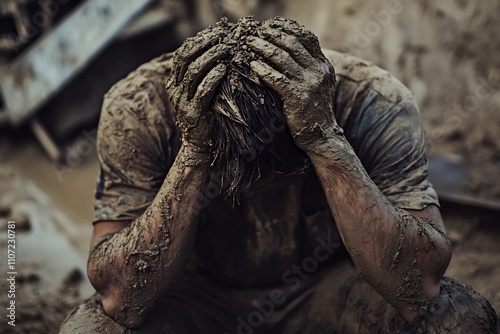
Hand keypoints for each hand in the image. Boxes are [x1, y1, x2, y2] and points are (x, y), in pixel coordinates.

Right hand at [166, 27, 228, 151]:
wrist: (199, 145)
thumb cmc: (204, 115)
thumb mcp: (197, 92)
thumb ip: (200, 75)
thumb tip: (216, 50)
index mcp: (174, 82)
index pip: (181, 54)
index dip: (197, 40)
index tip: (215, 32)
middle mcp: (175, 90)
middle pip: (186, 58)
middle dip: (205, 44)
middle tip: (223, 36)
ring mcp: (182, 101)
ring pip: (194, 72)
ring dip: (212, 57)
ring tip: (226, 49)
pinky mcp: (193, 113)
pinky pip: (203, 90)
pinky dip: (214, 77)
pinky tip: (224, 69)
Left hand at [246, 18, 342, 151]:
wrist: (321, 136)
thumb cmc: (313, 111)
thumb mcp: (317, 85)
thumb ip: (307, 67)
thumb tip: (287, 50)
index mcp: (324, 65)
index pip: (307, 37)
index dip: (288, 28)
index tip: (271, 24)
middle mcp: (319, 71)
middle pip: (292, 43)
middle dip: (271, 34)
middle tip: (254, 32)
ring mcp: (309, 84)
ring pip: (283, 58)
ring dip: (263, 47)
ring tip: (248, 42)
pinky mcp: (298, 97)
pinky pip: (276, 78)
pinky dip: (262, 69)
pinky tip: (252, 65)